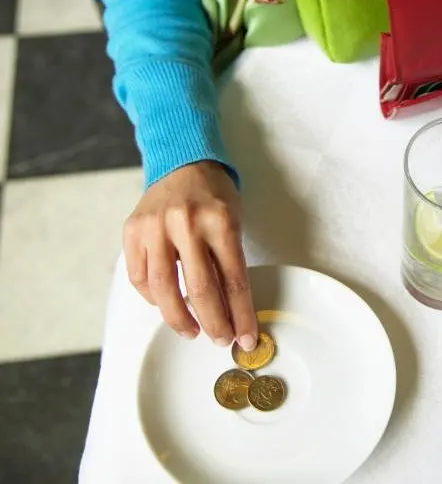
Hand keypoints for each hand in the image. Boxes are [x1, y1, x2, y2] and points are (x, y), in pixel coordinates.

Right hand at [123, 161, 257, 350]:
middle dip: (215, 324)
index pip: (234, 281)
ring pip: (163, 289)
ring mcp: (155, 227)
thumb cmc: (215, 197)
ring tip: (193, 332)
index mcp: (220, 221)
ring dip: (179, 319)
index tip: (247, 338)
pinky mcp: (132, 230)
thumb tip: (232, 313)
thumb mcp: (233, 222)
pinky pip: (139, 277)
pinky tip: (166, 304)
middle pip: (201, 290)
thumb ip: (229, 262)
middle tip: (222, 341)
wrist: (184, 162)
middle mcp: (186, 223)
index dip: (241, 316)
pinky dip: (153, 298)